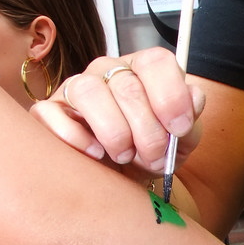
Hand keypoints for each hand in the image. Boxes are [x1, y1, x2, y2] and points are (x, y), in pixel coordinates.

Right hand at [31, 49, 205, 174]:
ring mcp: (75, 88)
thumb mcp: (179, 142)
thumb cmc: (150, 154)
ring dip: (114, 133)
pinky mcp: (49, 112)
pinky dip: (77, 138)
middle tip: (155, 157)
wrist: (120, 183)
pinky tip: (96, 155)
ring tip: (125, 156)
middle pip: (127, 86)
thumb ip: (190, 120)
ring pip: (89, 92)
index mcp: (143, 70)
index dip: (171, 96)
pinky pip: (53, 114)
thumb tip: (194, 98)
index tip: (180, 129)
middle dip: (148, 131)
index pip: (156, 61)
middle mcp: (107, 71)